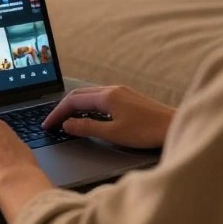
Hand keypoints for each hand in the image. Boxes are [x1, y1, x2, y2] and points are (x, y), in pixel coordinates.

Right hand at [42, 86, 174, 148]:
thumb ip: (87, 128)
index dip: (57, 113)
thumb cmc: (147, 132)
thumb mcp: (113, 133)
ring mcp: (121, 91)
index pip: (73, 101)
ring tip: (65, 120)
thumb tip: (67, 125)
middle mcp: (112, 89)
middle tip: (52, 122)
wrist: (174, 126)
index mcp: (107, 96)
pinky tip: (88, 116)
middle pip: (79, 94)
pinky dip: (87, 105)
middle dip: (62, 107)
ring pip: (89, 94)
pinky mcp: (128, 97)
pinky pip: (100, 97)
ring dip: (75, 105)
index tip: (48, 125)